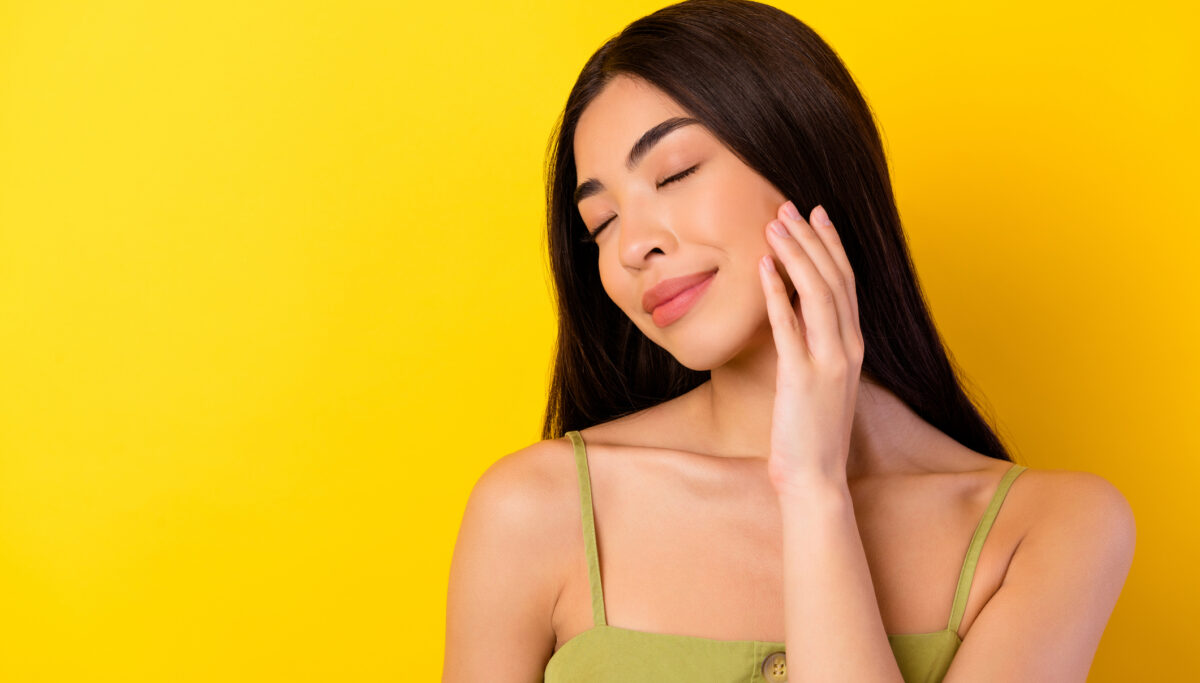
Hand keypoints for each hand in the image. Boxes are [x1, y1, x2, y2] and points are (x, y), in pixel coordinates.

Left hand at [757, 200, 864, 495]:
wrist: (816, 476)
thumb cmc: (812, 429)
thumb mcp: (817, 377)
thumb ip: (812, 342)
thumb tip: (791, 308)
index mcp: (853, 345)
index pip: (847, 282)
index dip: (832, 244)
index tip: (815, 214)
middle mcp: (848, 348)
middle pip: (834, 278)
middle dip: (811, 238)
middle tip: (788, 206)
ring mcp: (829, 362)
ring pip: (818, 294)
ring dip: (796, 255)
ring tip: (775, 225)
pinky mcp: (802, 378)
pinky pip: (790, 326)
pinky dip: (778, 293)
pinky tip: (764, 268)